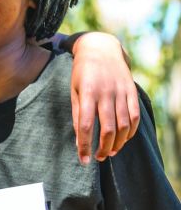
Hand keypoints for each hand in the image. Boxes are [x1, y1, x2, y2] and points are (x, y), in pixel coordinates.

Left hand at [70, 32, 138, 163]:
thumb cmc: (82, 73)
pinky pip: (135, 116)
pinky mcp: (132, 92)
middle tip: (98, 158)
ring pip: (124, 125)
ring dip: (118, 143)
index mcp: (87, 93)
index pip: (87, 126)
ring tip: (110, 152)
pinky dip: (131, 131)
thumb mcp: (74, 91)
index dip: (85, 145)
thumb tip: (79, 141)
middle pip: (108, 129)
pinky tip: (124, 139)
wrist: (101, 49)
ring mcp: (121, 92)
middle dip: (103, 148)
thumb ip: (77, 115)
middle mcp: (106, 93)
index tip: (83, 160)